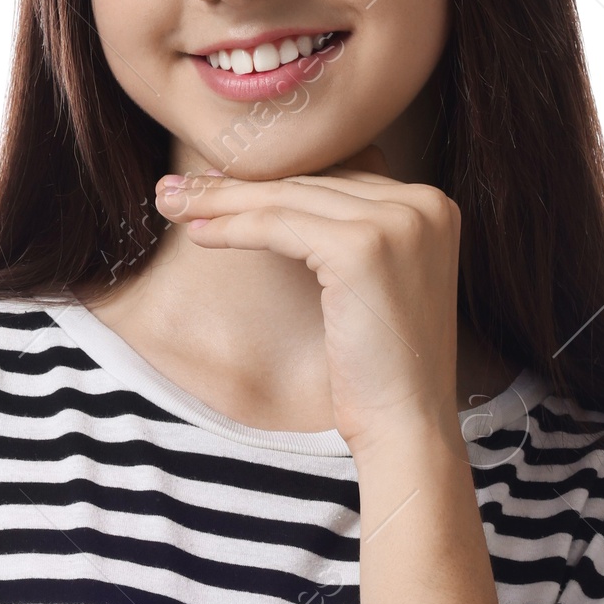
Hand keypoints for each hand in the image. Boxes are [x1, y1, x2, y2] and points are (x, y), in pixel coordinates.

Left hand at [155, 147, 462, 458]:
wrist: (405, 424)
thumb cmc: (381, 371)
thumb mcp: (373, 285)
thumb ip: (349, 236)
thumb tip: (278, 199)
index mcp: (432, 206)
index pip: (335, 179)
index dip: (272, 182)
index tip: (215, 186)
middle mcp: (424, 203)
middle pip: (310, 183)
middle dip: (237, 185)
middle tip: (178, 187)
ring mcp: (398, 221)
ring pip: (288, 199)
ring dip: (221, 201)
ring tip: (171, 204)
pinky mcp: (364, 246)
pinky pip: (278, 225)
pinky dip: (232, 228)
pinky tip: (198, 235)